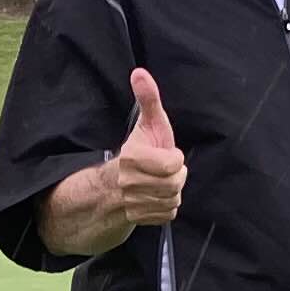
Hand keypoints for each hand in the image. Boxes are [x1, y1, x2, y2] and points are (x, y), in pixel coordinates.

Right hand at [110, 69, 185, 226]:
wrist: (114, 185)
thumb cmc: (138, 149)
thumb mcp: (147, 122)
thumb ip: (147, 98)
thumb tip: (140, 72)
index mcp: (132, 158)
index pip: (173, 164)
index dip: (175, 158)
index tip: (166, 154)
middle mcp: (129, 183)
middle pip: (175, 183)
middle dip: (175, 175)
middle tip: (165, 168)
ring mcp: (133, 203)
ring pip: (173, 199)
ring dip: (172, 190)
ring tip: (160, 180)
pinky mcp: (140, 218)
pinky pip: (169, 212)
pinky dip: (167, 205)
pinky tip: (157, 195)